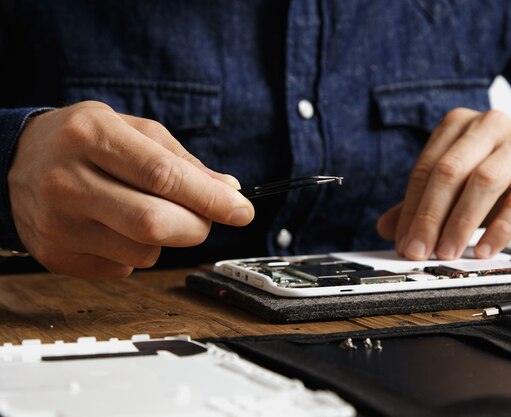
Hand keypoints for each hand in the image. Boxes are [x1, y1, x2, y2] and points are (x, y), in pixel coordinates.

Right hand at [8, 101, 253, 277]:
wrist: (13, 161)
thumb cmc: (81, 141)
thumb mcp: (131, 130)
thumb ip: (181, 159)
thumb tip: (228, 190)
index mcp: (92, 136)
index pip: (164, 176)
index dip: (211, 199)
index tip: (242, 211)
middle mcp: (68, 181)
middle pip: (155, 223)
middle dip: (196, 226)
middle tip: (203, 218)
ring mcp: (58, 223)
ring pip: (144, 252)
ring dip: (164, 239)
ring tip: (142, 211)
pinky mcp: (55, 255)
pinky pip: (124, 268)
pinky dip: (136, 252)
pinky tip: (115, 227)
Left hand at [377, 108, 510, 259]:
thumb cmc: (498, 179)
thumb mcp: (456, 188)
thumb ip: (420, 204)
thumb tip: (385, 228)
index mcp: (457, 124)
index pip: (425, 168)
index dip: (412, 208)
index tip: (404, 242)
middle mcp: (488, 125)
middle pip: (450, 171)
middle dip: (430, 216)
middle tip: (420, 250)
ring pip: (483, 182)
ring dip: (461, 223)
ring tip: (448, 252)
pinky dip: (499, 229)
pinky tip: (484, 250)